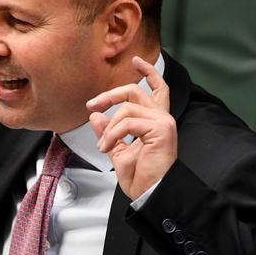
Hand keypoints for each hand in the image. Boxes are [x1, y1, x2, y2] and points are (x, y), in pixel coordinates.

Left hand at [87, 56, 176, 199]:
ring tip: (103, 145)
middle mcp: (163, 118)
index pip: (158, 88)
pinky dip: (113, 134)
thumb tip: (96, 117)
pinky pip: (128, 122)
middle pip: (135, 91)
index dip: (148, 72)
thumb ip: (109, 133)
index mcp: (156, 121)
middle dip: (109, 95)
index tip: (136, 60)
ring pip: (127, 108)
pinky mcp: (161, 130)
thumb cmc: (142, 179)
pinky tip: (107, 147)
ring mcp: (163, 122)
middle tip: (92, 105)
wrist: (151, 194)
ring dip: (109, 127)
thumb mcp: (118, 152)